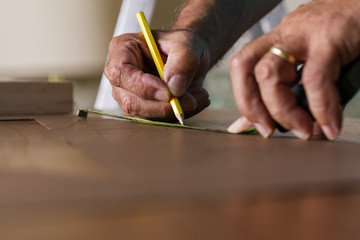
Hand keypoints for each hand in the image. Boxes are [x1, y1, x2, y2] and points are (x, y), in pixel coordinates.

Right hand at [104, 29, 210, 120]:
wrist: (189, 56)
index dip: (142, 86)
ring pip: (145, 115)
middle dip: (163, 106)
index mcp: (122, 50)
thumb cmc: (181, 44)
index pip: (120, 73)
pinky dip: (180, 114)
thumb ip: (182, 61)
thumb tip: (175, 88)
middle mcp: (121, 76)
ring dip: (174, 111)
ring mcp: (130, 95)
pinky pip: (158, 120)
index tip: (167, 92)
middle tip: (191, 101)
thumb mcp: (186, 43)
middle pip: (131, 101)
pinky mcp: (144, 109)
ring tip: (200, 96)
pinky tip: (197, 101)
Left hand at [228, 0, 359, 139]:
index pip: (242, 67)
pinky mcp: (328, 40)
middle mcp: (284, 35)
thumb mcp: (311, 56)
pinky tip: (330, 124)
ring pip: (268, 72)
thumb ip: (291, 83)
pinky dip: (321, 108)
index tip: (251, 126)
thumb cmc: (344, 33)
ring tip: (305, 130)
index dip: (242, 99)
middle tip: (270, 130)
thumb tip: (273, 114)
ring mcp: (303, 35)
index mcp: (277, 40)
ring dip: (282, 111)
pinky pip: (314, 79)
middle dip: (251, 106)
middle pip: (245, 67)